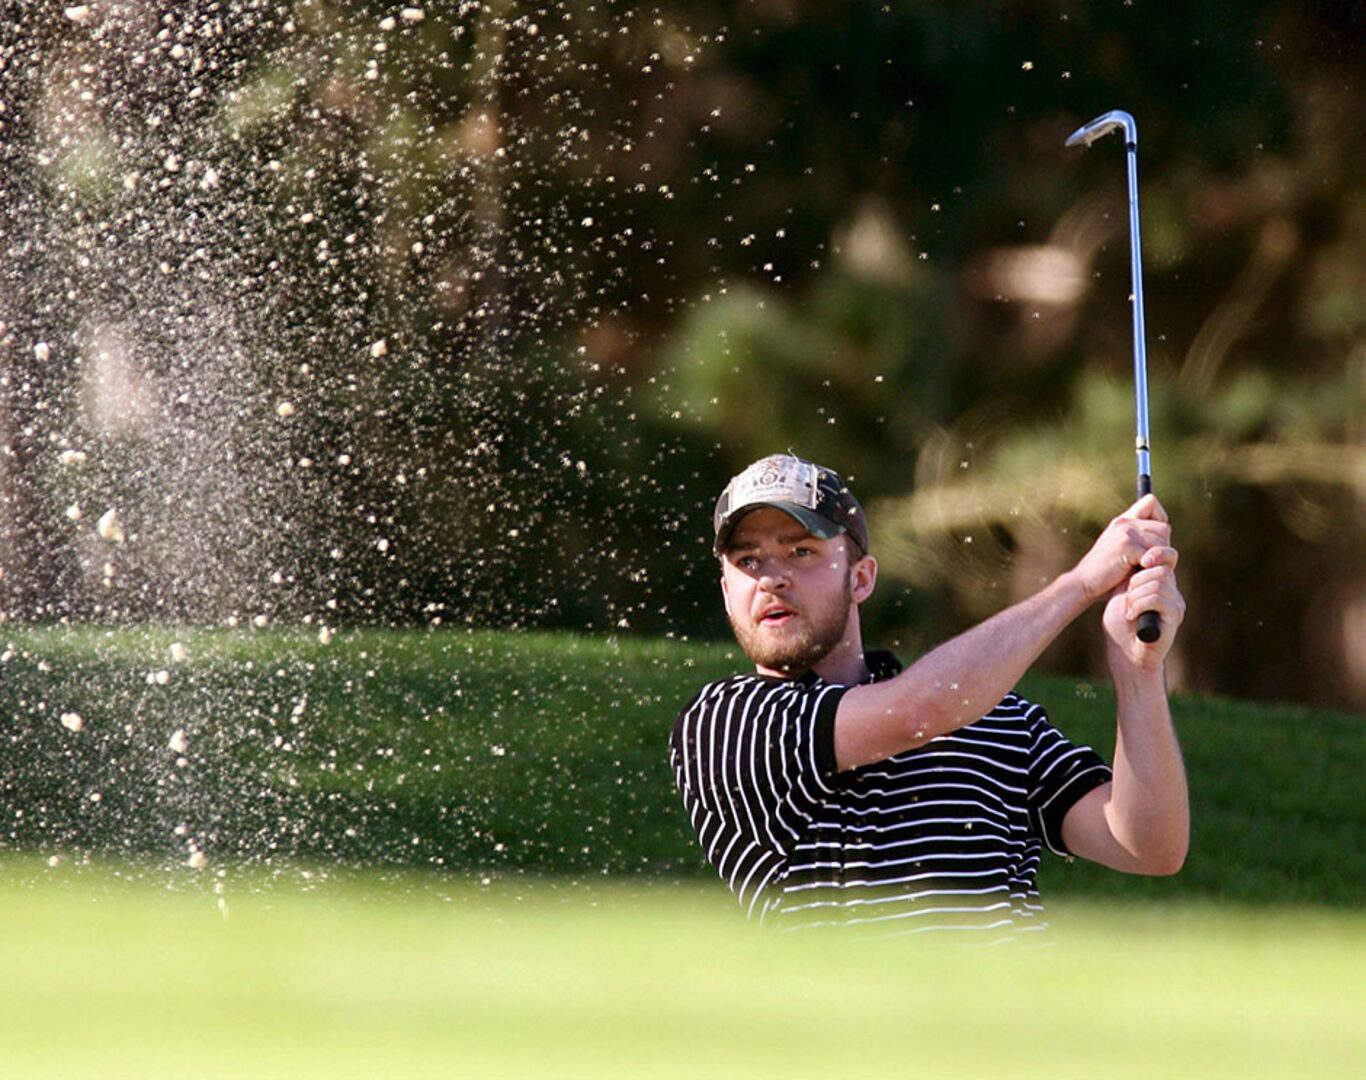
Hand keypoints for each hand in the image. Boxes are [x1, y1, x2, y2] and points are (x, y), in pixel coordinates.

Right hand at [1071, 495, 1172, 603]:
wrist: (1082, 583)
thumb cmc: (1104, 573)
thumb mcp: (1120, 550)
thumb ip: (1138, 540)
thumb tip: (1165, 538)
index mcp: (1122, 521)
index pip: (1150, 502)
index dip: (1159, 518)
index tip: (1154, 538)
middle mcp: (1125, 522)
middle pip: (1163, 528)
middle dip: (1162, 547)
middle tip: (1149, 563)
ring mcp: (1126, 533)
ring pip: (1162, 543)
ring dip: (1159, 560)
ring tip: (1143, 571)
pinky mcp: (1127, 546)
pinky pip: (1155, 555)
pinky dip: (1151, 568)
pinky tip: (1138, 575)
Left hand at [1102, 540, 1184, 667]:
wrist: (1124, 651)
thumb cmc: (1120, 623)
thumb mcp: (1122, 592)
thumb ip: (1131, 573)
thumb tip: (1135, 549)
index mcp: (1160, 582)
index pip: (1166, 556)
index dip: (1155, 553)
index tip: (1140, 560)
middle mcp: (1172, 591)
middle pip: (1161, 568)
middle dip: (1137, 580)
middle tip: (1127, 598)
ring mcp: (1176, 603)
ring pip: (1158, 582)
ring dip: (1136, 595)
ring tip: (1129, 610)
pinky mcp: (1175, 615)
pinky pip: (1158, 598)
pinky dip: (1139, 605)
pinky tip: (1132, 616)